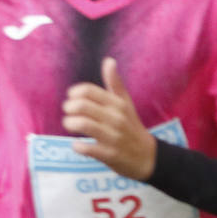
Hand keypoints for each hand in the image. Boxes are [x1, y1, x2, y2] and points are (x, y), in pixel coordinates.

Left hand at [62, 57, 156, 179]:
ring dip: (70, 124)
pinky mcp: (110, 154)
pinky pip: (86, 147)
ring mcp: (113, 136)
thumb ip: (115, 83)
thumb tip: (109, 61)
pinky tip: (78, 145)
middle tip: (69, 113)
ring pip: (83, 124)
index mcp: (118, 104)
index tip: (73, 99)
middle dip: (69, 108)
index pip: (88, 91)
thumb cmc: (132, 127)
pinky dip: (77, 146)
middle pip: (82, 106)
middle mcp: (116, 118)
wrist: (148, 157)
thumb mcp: (126, 104)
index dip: (74, 93)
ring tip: (70, 125)